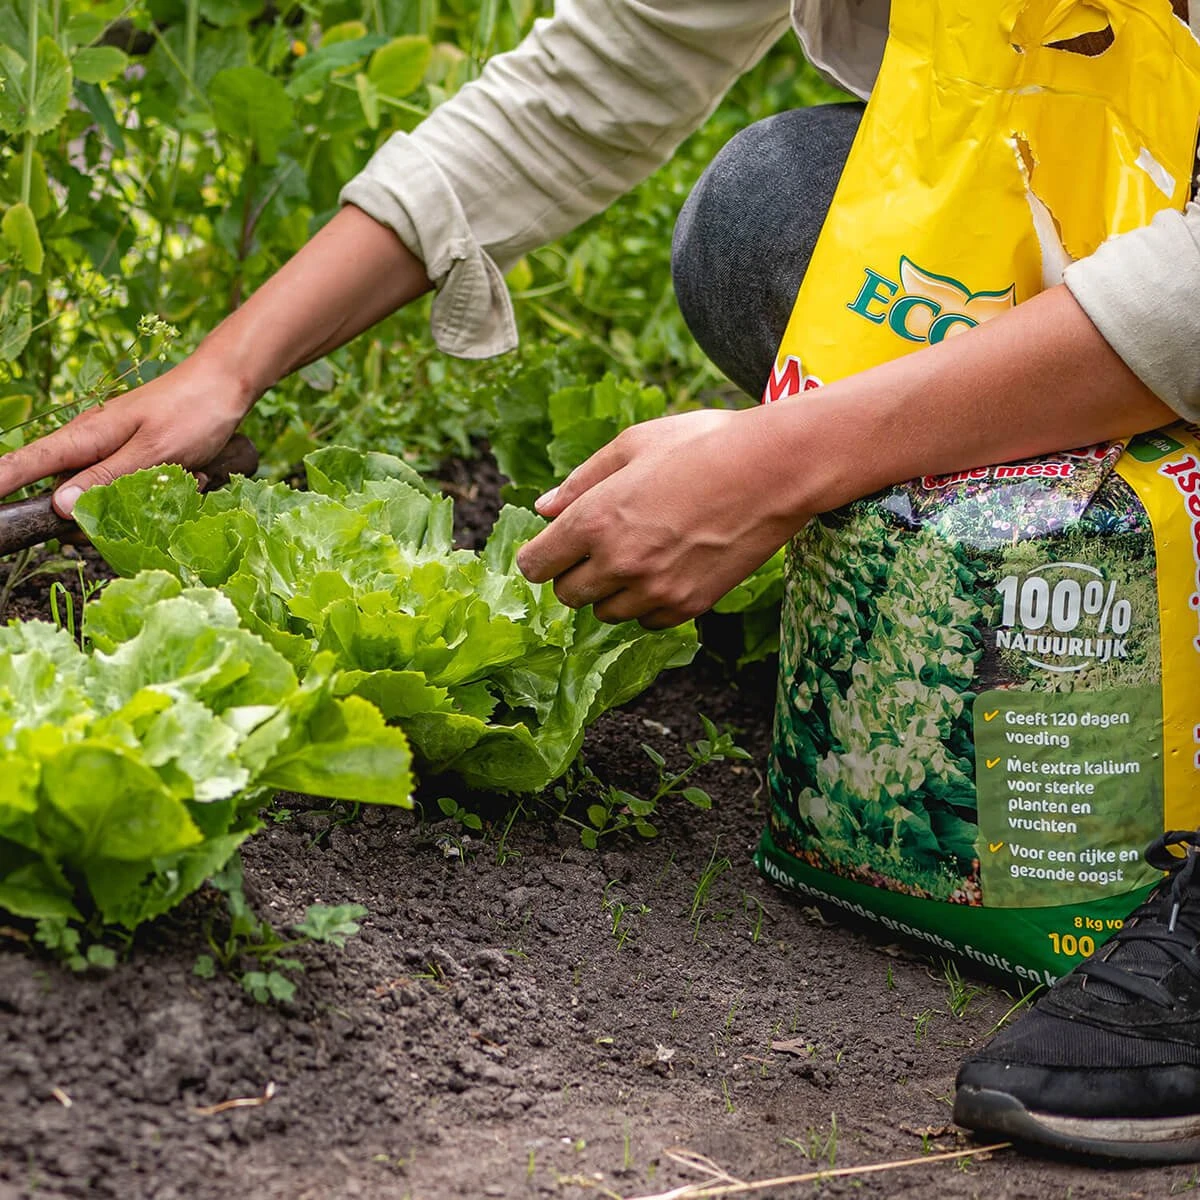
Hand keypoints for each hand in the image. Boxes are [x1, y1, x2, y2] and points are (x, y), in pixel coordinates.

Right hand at [0, 356, 255, 516]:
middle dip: (100, 512)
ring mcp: (113, 447)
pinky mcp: (135, 453)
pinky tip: (193, 474)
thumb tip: (61, 505)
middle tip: (144, 505)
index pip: (30, 461)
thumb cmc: (192, 412)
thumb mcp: (153, 452)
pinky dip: (161, 487)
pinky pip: (133, 484)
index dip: (3, 482)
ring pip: (105, 492)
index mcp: (87, 436)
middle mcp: (92, 441)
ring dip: (141, 498)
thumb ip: (108, 479)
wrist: (227, 383)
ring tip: (185, 477)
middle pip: (67, 491)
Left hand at [516, 407, 807, 627]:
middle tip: (602, 546)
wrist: (775, 469)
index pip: (536, 565)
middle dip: (575, 573)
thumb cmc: (703, 444)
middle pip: (567, 595)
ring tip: (640, 554)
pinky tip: (668, 568)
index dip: (540, 556)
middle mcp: (618, 563)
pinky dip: (649, 602)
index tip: (551, 548)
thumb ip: (581, 481)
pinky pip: (648, 620)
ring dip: (612, 591)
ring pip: (606, 613)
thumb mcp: (634, 444)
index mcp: (595, 520)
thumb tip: (543, 510)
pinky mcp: (688, 606)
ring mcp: (655, 590)